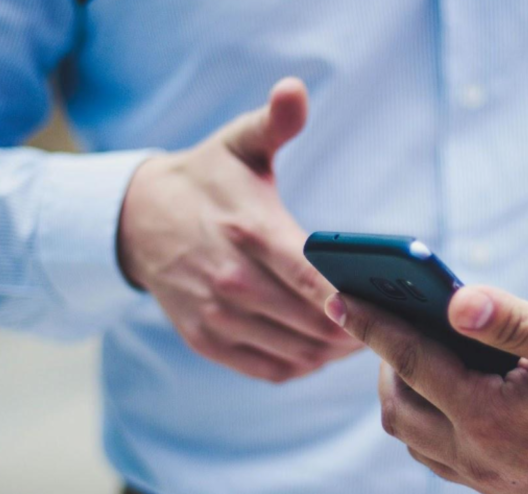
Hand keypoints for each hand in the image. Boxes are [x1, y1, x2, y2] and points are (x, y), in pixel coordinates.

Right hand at [118, 78, 359, 382]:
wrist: (136, 220)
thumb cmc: (206, 180)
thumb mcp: (238, 143)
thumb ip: (274, 122)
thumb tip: (295, 90)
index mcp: (249, 230)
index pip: (313, 278)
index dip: (353, 299)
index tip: (388, 305)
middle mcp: (231, 280)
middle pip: (313, 323)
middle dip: (358, 328)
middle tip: (392, 323)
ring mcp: (217, 315)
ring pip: (297, 352)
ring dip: (336, 351)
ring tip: (366, 337)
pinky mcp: (207, 340)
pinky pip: (271, 369)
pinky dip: (305, 365)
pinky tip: (324, 350)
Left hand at [325, 286, 527, 493]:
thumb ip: (514, 320)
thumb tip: (455, 299)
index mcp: (490, 417)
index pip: (410, 362)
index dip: (371, 325)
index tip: (337, 297)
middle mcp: (479, 458)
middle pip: (399, 408)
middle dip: (383, 362)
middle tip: (390, 322)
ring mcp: (489, 483)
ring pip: (415, 439)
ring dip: (404, 396)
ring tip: (417, 355)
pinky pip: (441, 459)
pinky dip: (429, 423)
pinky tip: (451, 396)